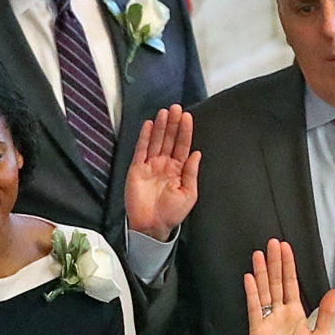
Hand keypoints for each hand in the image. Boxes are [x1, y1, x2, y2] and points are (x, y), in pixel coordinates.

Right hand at [124, 106, 202, 237]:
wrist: (152, 226)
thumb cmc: (171, 213)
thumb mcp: (189, 194)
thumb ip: (192, 173)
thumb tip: (197, 153)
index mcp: (178, 170)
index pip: (183, 146)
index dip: (185, 132)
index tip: (187, 118)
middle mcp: (164, 165)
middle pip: (170, 139)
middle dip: (173, 124)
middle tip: (176, 108)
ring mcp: (150, 166)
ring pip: (156, 141)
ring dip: (161, 127)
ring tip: (165, 112)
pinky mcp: (137, 169)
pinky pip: (141, 150)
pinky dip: (145, 137)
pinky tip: (149, 125)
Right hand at [243, 240, 334, 334]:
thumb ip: (326, 314)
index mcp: (295, 313)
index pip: (290, 284)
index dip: (288, 266)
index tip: (286, 248)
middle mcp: (280, 312)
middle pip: (276, 282)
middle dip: (275, 262)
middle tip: (272, 242)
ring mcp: (267, 319)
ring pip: (264, 290)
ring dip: (261, 272)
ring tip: (259, 253)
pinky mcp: (257, 329)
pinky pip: (254, 307)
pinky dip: (252, 293)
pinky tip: (249, 278)